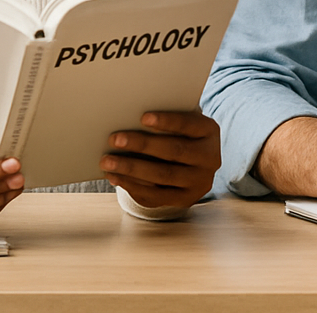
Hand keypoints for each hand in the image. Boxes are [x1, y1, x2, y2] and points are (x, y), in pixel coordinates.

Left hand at [101, 110, 221, 208]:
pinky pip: (155, 195)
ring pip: (163, 176)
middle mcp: (210, 159)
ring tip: (107, 161)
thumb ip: (166, 121)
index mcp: (210, 132)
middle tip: (115, 139)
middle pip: (174, 152)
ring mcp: (198, 182)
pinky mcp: (184, 200)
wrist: (194, 165)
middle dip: (142, 145)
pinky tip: (114, 176)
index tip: (143, 117)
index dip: (167, 121)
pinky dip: (132, 185)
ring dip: (131, 168)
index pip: (189, 125)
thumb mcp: (182, 125)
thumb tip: (129, 119)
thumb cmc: (180, 135)